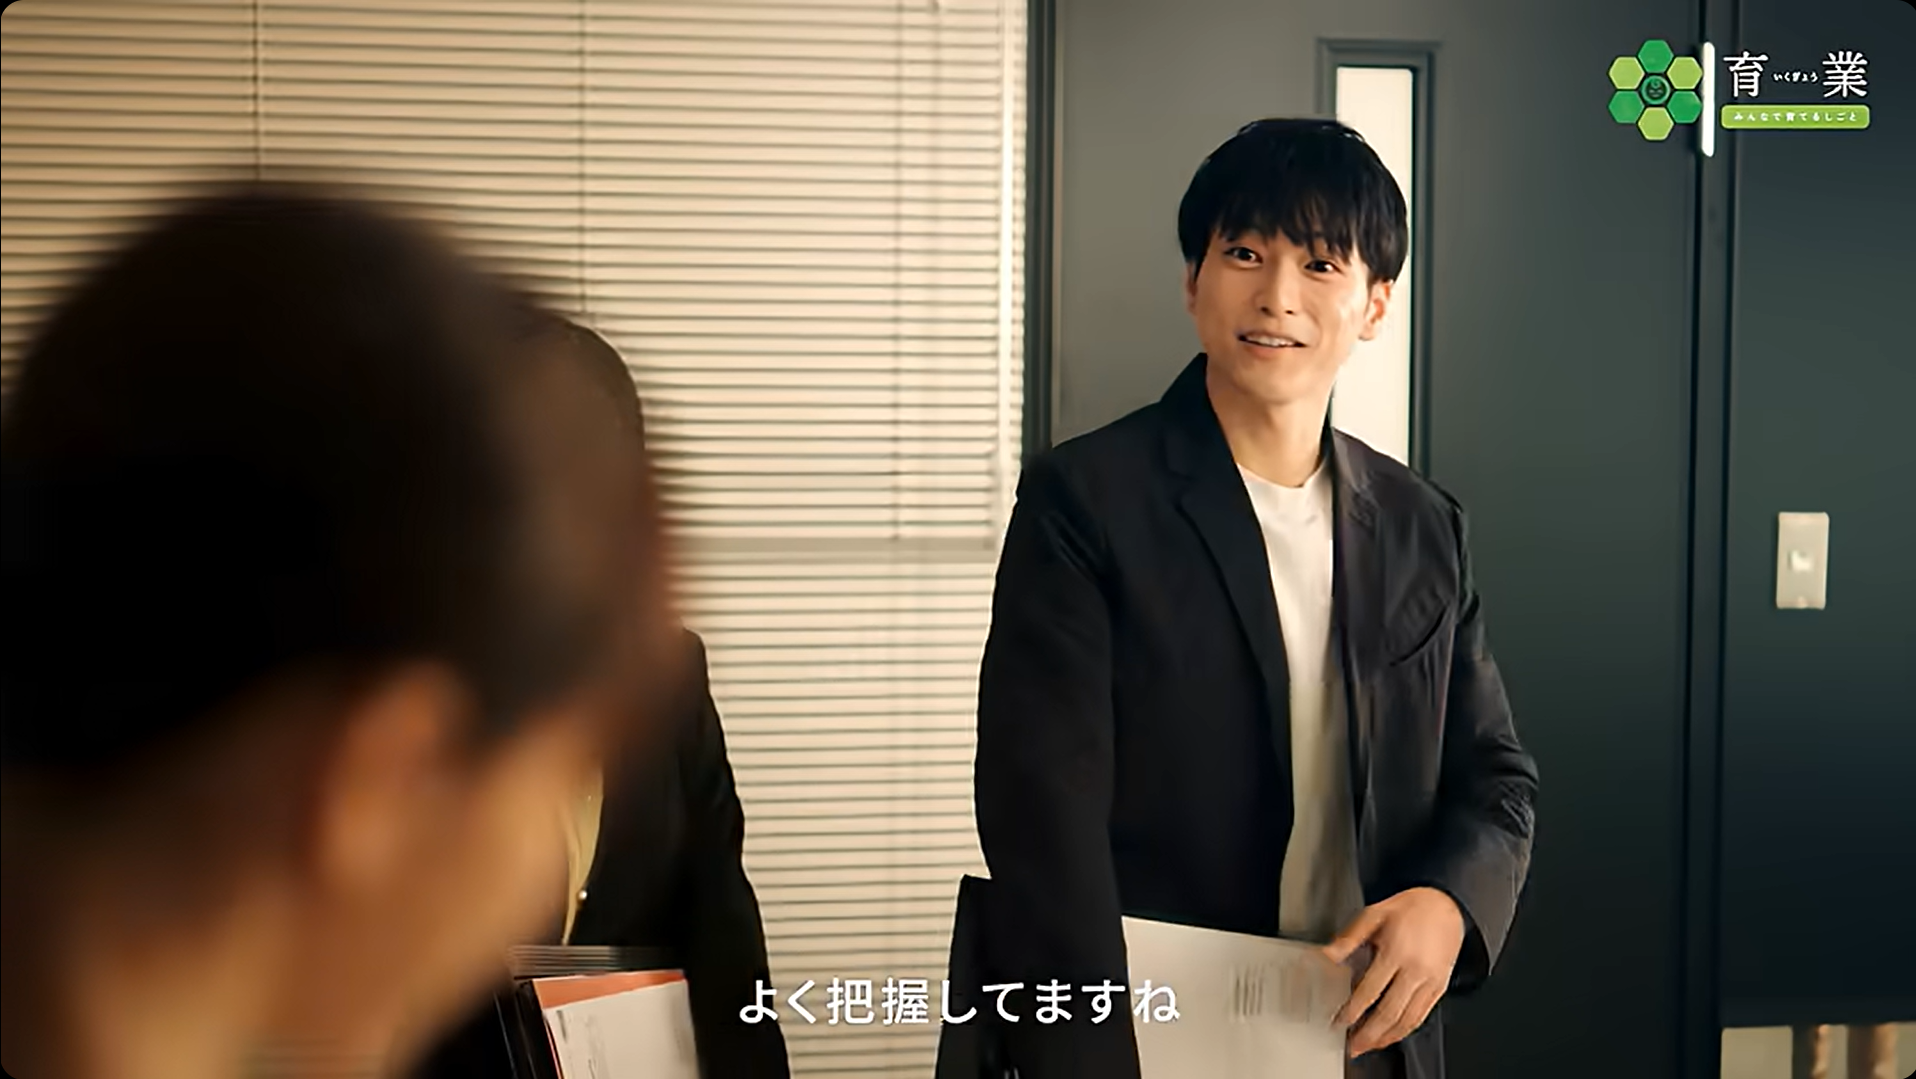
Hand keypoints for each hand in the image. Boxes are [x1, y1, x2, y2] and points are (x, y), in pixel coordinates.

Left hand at [1321, 887, 1464, 1057]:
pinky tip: (1391, 1035)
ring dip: (1387, 1038)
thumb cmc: (1409, 909)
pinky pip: (1422, 1016)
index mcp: (1396, 951)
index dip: (1354, 1010)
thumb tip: (1325, 957)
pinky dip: (1405, 1030)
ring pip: (1408, 1019)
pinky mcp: (1440, 988)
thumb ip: (1348, 939)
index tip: (1339, 1021)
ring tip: (1368, 1045)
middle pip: (1390, 1011)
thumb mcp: (1373, 914)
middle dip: (1369, 1033)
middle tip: (1352, 1045)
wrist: (1445, 905)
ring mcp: (1430, 982)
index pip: (1371, 989)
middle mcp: (1416, 970)